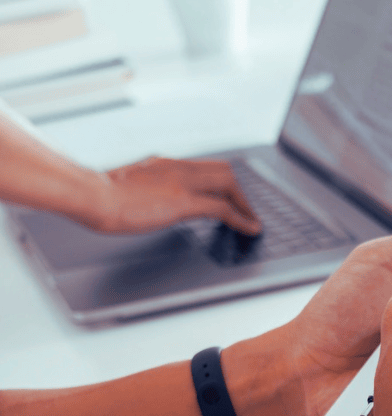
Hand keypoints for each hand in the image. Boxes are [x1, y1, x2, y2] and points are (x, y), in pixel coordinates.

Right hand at [86, 157, 261, 234]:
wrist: (91, 195)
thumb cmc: (102, 194)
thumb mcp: (132, 184)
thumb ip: (149, 186)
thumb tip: (153, 197)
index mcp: (165, 163)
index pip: (206, 166)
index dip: (224, 181)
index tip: (231, 195)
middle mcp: (178, 167)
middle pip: (224, 171)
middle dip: (240, 191)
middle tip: (248, 209)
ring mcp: (182, 183)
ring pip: (229, 185)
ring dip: (245, 204)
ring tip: (252, 220)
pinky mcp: (182, 202)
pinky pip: (222, 208)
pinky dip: (241, 218)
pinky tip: (249, 228)